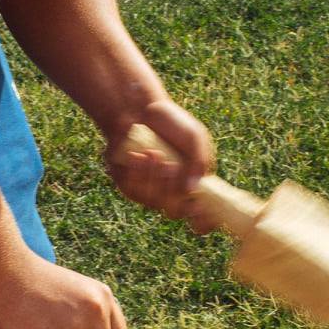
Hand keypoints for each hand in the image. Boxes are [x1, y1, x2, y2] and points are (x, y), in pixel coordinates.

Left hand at [106, 100, 214, 225]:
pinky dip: (136, 174)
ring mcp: (150, 191)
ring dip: (153, 179)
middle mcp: (172, 193)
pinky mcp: (128, 185)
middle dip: (171, 190)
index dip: (200, 218)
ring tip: (153, 153)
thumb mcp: (195, 137)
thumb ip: (199, 161)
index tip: (197, 210)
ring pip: (153, 202)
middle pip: (174, 210)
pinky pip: (133, 191)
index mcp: (193, 184)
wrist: (140, 110)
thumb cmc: (172, 123)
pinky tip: (136, 155)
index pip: (199, 213)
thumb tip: (191, 189)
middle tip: (170, 165)